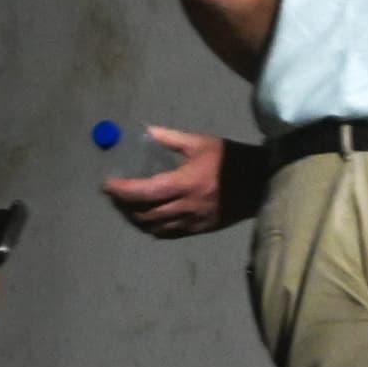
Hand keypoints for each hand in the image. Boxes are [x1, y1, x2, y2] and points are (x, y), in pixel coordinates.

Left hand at [99, 125, 247, 238]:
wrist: (260, 182)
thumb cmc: (231, 158)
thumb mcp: (201, 142)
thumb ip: (171, 138)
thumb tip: (146, 131)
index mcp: (185, 183)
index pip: (145, 191)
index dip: (122, 190)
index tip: (107, 184)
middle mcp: (186, 207)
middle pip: (145, 213)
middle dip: (123, 205)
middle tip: (113, 194)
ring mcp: (193, 222)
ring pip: (154, 228)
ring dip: (135, 218)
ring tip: (125, 206)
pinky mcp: (199, 230)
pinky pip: (168, 234)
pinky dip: (152, 228)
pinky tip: (146, 218)